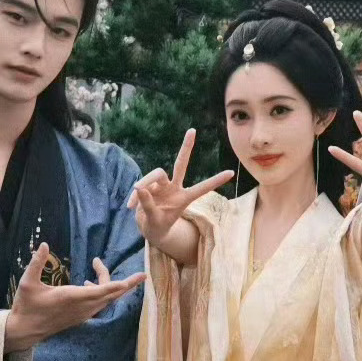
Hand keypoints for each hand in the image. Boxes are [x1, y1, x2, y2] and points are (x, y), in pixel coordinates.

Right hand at [4, 244, 144, 352]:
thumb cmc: (25, 306)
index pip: (104, 290)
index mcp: (72, 297)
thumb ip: (36, 263)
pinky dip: (102, 294)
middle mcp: (82, 307)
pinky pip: (99, 305)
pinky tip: (88, 284)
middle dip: (125, 283)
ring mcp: (82, 314)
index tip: (137, 278)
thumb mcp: (27, 283)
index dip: (122, 284)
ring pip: (106, 300)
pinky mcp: (80, 318)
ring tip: (97, 267)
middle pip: (111, 294)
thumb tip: (44, 244)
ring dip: (110, 285)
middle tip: (138, 273)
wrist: (24, 331)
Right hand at [125, 129, 232, 249]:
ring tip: (133, 204)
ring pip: (155, 174)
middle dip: (186, 148)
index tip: (231, 172)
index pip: (202, 188)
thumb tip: (140, 188)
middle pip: (180, 164)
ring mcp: (162, 185)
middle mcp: (174, 188)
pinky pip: (141, 186)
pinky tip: (130, 207)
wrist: (149, 229)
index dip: (216, 181)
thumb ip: (148, 205)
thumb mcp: (154, 221)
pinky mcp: (149, 186)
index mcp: (184, 198)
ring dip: (144, 183)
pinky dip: (134, 196)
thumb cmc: (158, 227)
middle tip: (192, 130)